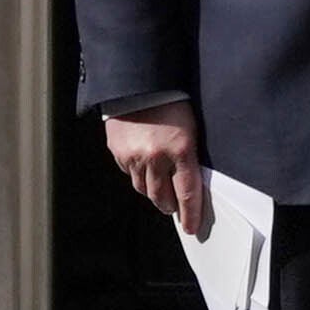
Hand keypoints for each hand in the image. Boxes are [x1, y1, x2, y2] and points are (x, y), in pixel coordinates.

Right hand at [104, 105, 208, 233]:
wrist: (139, 82)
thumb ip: (188, 156)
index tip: (191, 227)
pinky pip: (129, 173)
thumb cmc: (171, 101)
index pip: (187, 193)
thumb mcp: (190, 128)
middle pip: (161, 197)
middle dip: (168, 204)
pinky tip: (143, 161)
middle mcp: (156, 157)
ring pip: (143, 188)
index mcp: (180, 149)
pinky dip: (137, 173)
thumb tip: (189, 184)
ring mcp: (134, 155)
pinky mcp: (118, 151)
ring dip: (152, 190)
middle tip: (172, 205)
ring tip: (158, 183)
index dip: (190, 214)